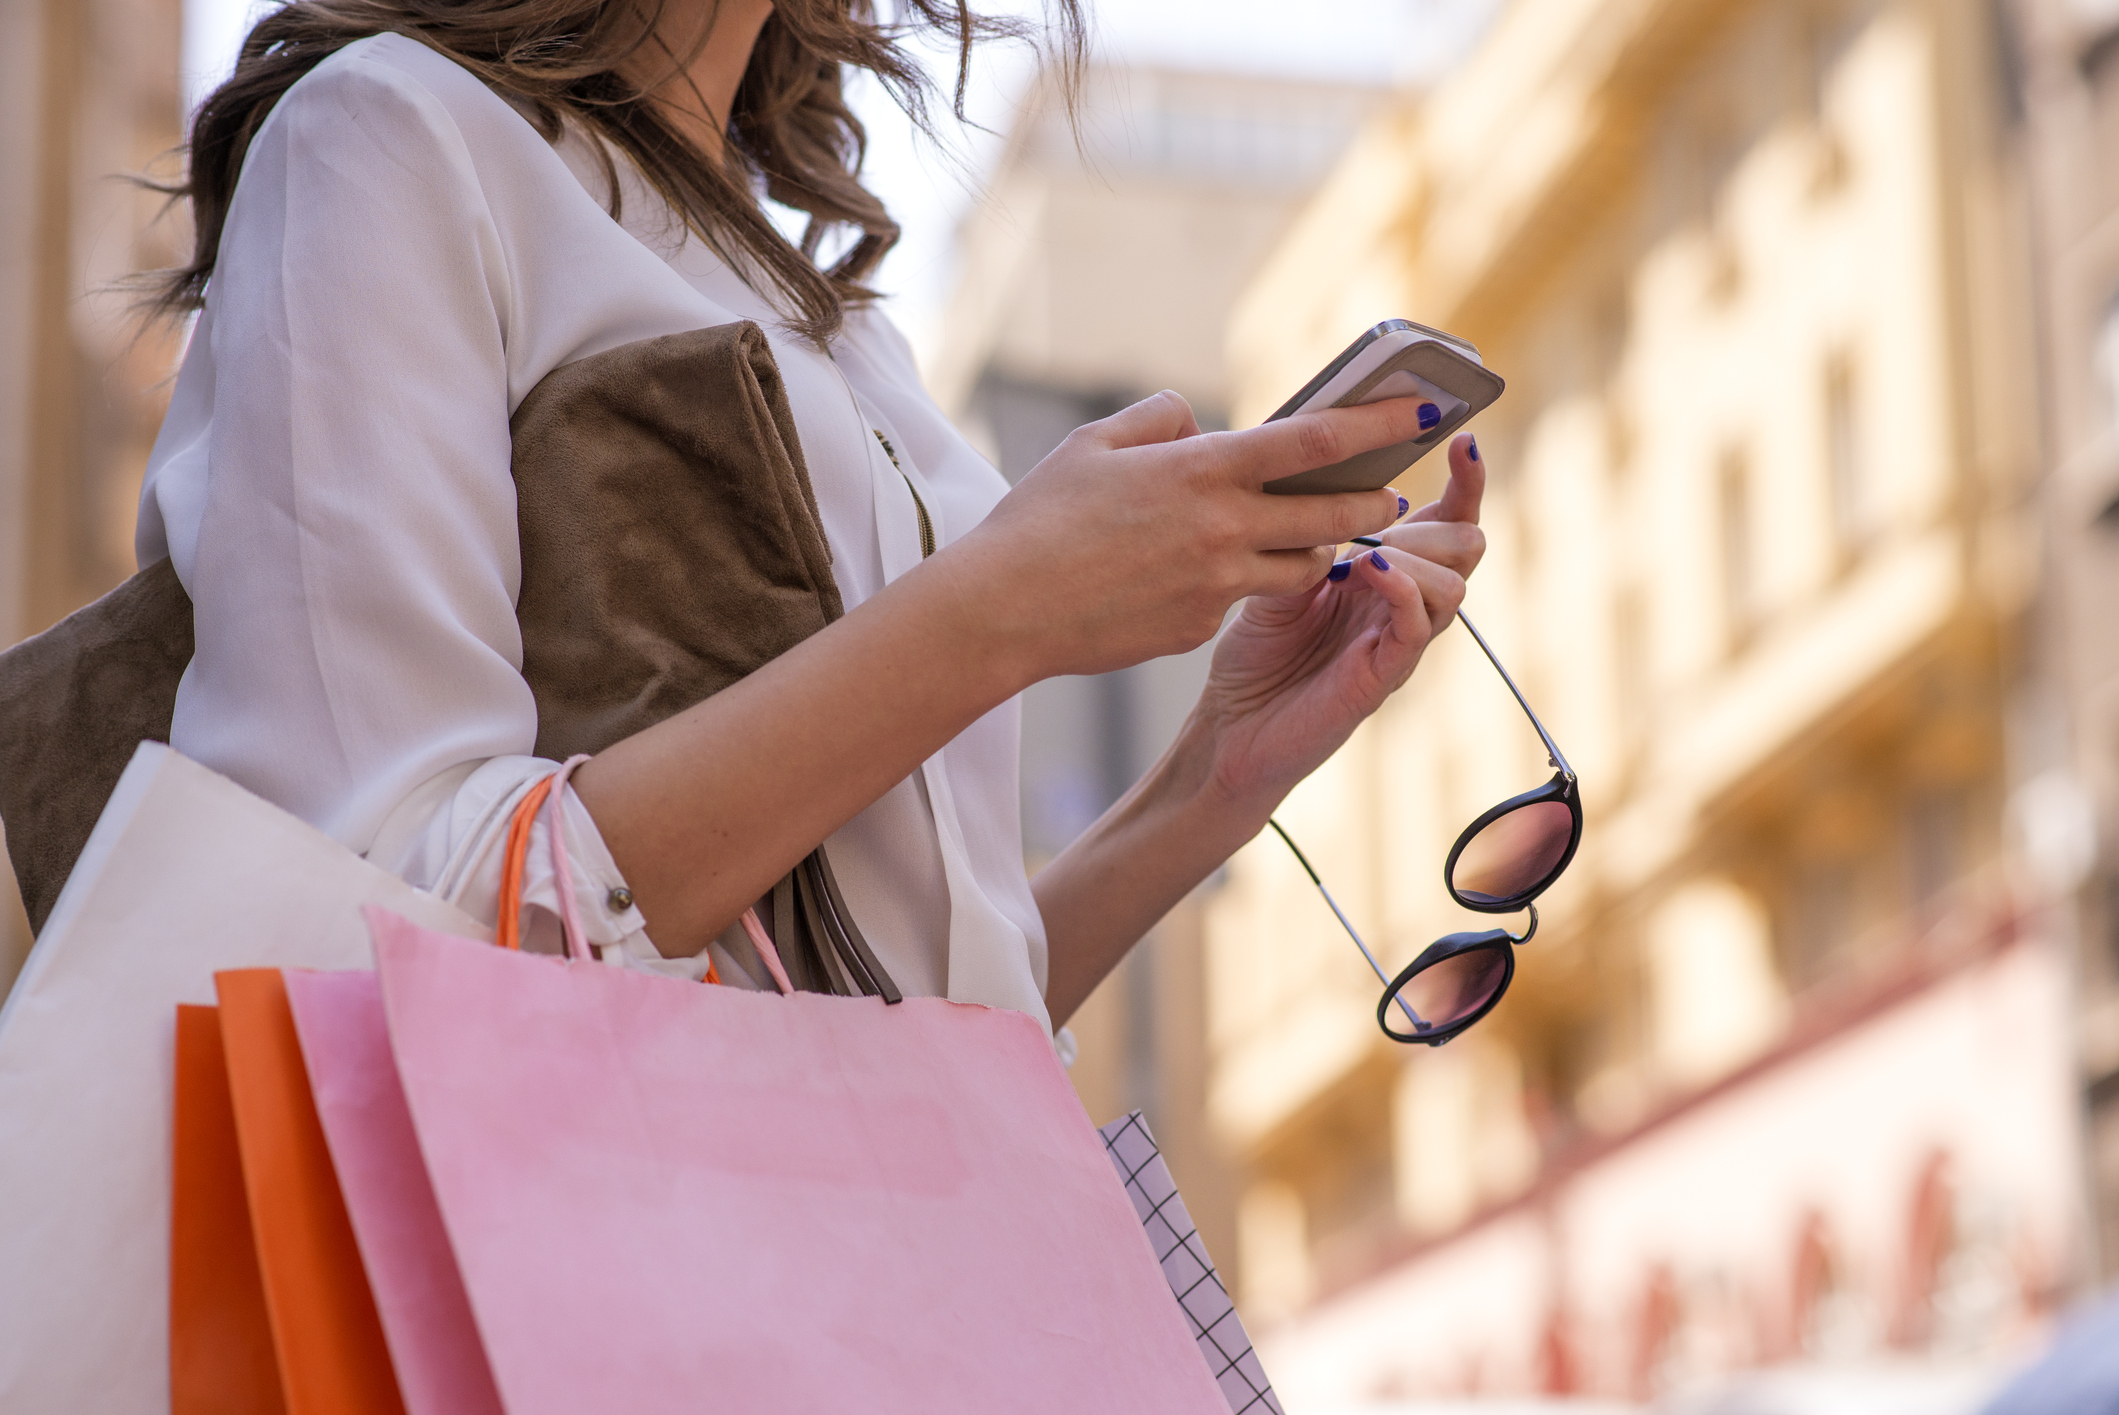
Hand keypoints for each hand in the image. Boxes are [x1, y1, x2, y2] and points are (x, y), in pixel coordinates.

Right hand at [936, 390, 1442, 686]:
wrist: (1005, 609)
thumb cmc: (1039, 518)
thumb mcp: (1095, 444)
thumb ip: (1160, 420)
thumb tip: (1200, 425)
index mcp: (1202, 470)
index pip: (1314, 441)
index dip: (1377, 424)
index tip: (1421, 412)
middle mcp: (1223, 529)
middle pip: (1330, 514)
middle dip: (1372, 502)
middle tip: (1393, 495)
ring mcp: (1217, 585)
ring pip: (1301, 566)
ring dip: (1317, 549)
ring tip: (1317, 534)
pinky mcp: (1201, 628)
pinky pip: (1241, 601)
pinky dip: (1240, 584)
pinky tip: (1209, 577)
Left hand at [1190, 433, 1487, 809]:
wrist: (1230, 730)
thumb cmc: (1256, 657)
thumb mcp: (1280, 575)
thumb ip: (1314, 536)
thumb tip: (1336, 481)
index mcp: (1385, 576)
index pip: (1447, 524)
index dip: (1465, 485)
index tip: (1463, 441)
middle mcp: (1402, 607)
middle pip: (1466, 549)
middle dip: (1445, 517)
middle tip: (1395, 511)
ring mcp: (1397, 642)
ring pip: (1453, 586)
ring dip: (1417, 555)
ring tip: (1368, 553)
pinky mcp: (1383, 676)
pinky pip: (1418, 627)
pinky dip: (1402, 590)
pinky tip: (1369, 572)